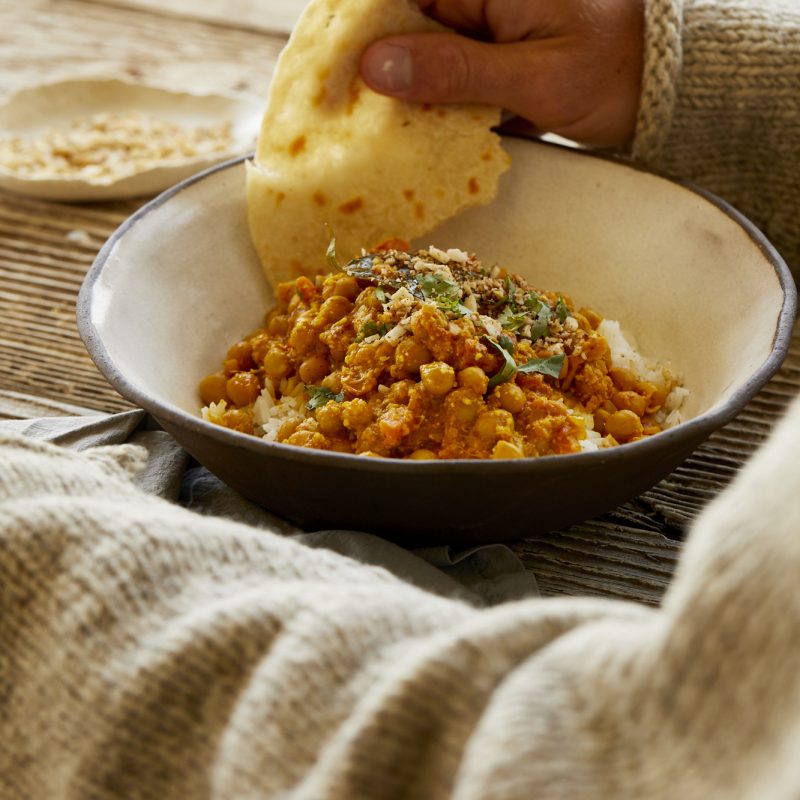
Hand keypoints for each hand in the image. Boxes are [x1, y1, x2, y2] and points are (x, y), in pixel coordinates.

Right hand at [360, 0, 644, 148]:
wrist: (663, 90)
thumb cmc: (614, 71)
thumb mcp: (536, 75)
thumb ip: (455, 70)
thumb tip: (375, 67)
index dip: (357, 21)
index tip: (322, 61)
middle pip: (403, 21)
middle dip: (371, 65)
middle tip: (332, 110)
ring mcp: (485, 27)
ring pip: (420, 54)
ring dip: (398, 93)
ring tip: (361, 131)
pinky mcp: (491, 57)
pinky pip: (445, 78)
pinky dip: (429, 106)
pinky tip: (409, 135)